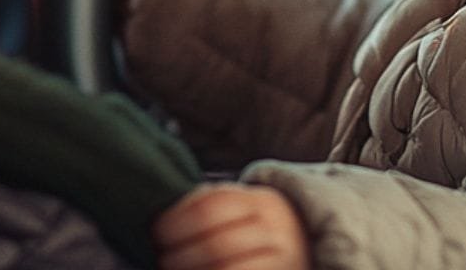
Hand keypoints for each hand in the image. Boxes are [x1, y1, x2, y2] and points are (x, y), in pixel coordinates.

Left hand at [154, 183, 310, 269]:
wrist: (308, 250)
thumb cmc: (260, 230)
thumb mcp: (244, 208)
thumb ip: (210, 206)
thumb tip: (161, 221)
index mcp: (262, 202)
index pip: (211, 206)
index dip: (177, 221)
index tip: (157, 232)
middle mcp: (276, 230)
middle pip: (216, 244)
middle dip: (179, 256)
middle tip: (162, 259)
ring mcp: (283, 259)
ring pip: (224, 269)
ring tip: (171, 269)